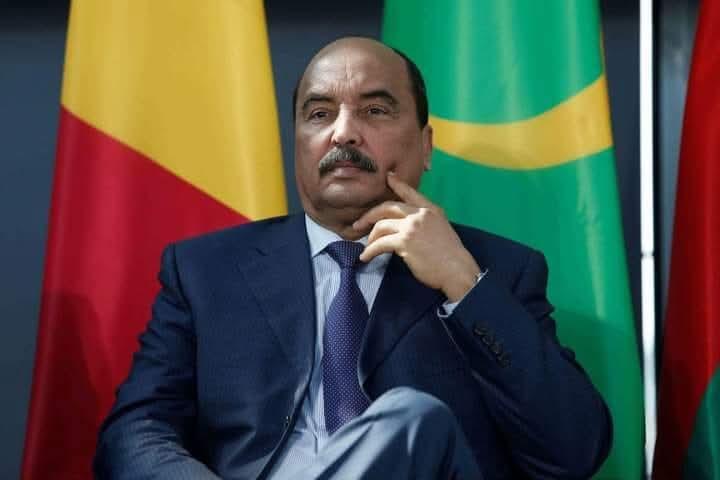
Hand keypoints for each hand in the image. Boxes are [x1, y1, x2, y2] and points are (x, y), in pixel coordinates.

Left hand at [354, 173, 480, 301]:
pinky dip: (370, 251)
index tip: (387, 177)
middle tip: (359, 224)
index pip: (410, 192)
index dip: (397, 183)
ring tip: (367, 247)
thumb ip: (426, 222)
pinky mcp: (404, 242)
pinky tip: (365, 257)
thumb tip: (407, 227)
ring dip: (370, 237)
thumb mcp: (442, 229)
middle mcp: (420, 214)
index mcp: (431, 210)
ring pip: (381, 225)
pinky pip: (380, 244)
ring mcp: (411, 227)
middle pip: (387, 206)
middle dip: (370, 215)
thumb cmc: (451, 256)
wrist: (457, 270)